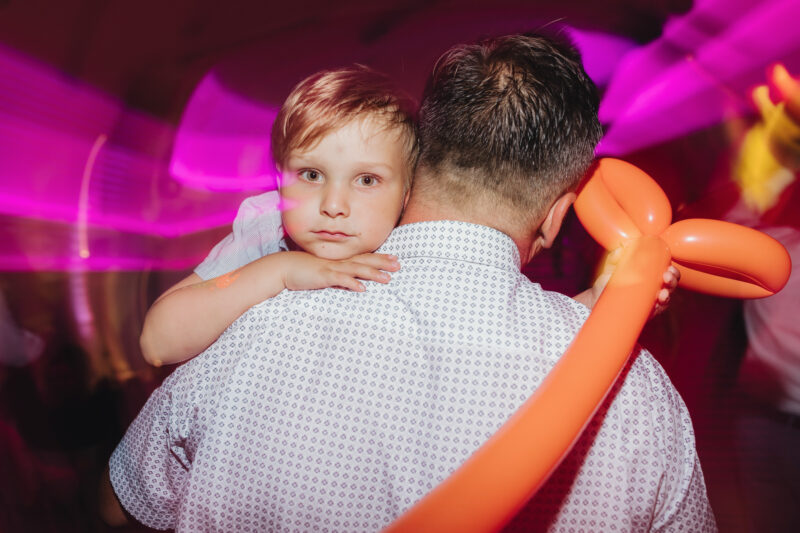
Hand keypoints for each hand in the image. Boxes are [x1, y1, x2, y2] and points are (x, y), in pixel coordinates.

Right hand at [279, 251, 399, 291]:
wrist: (285, 267)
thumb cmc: (305, 271)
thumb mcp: (325, 273)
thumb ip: (338, 276)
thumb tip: (352, 283)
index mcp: (340, 261)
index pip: (364, 257)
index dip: (380, 258)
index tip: (395, 259)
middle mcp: (339, 262)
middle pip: (365, 261)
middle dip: (382, 262)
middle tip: (398, 265)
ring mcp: (332, 268)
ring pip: (356, 269)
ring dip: (372, 273)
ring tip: (387, 279)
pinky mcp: (323, 276)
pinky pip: (340, 279)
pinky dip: (351, 283)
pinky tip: (362, 289)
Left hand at [574, 248, 679, 315]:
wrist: (596, 298)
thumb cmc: (607, 280)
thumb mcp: (611, 265)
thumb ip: (617, 255)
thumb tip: (623, 246)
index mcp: (650, 274)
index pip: (667, 271)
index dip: (672, 271)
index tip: (668, 268)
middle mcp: (653, 287)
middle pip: (671, 284)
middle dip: (673, 280)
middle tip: (666, 278)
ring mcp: (650, 300)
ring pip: (666, 298)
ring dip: (667, 295)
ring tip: (662, 294)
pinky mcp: (644, 311)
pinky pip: (656, 310)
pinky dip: (659, 307)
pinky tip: (657, 304)